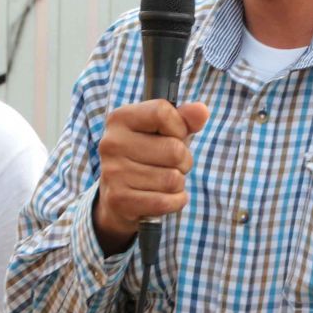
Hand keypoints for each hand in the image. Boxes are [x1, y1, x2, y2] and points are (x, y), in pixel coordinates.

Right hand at [92, 99, 209, 254]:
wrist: (119, 194)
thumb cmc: (149, 155)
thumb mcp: (166, 132)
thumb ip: (185, 118)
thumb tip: (201, 110)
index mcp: (120, 118)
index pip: (162, 112)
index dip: (179, 127)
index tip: (174, 136)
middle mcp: (111, 143)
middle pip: (174, 150)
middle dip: (184, 161)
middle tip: (170, 165)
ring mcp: (113, 172)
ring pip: (173, 179)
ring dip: (178, 183)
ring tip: (163, 181)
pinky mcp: (119, 200)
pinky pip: (166, 201)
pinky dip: (175, 201)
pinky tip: (165, 197)